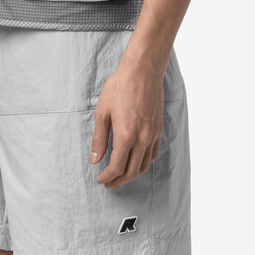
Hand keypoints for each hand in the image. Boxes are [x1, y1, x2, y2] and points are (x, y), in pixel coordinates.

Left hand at [89, 56, 164, 187]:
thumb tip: (95, 160)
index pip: (117, 167)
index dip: (107, 177)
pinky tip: (136, 161)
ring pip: (144, 165)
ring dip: (132, 175)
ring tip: (120, 175)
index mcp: (126, 135)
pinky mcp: (159, 129)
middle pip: (131, 171)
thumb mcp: (102, 111)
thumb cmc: (120, 87)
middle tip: (108, 183)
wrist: (142, 71)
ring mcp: (153, 135)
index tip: (100, 180)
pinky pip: (154, 154)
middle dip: (118, 181)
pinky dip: (144, 163)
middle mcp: (142, 139)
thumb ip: (99, 138)